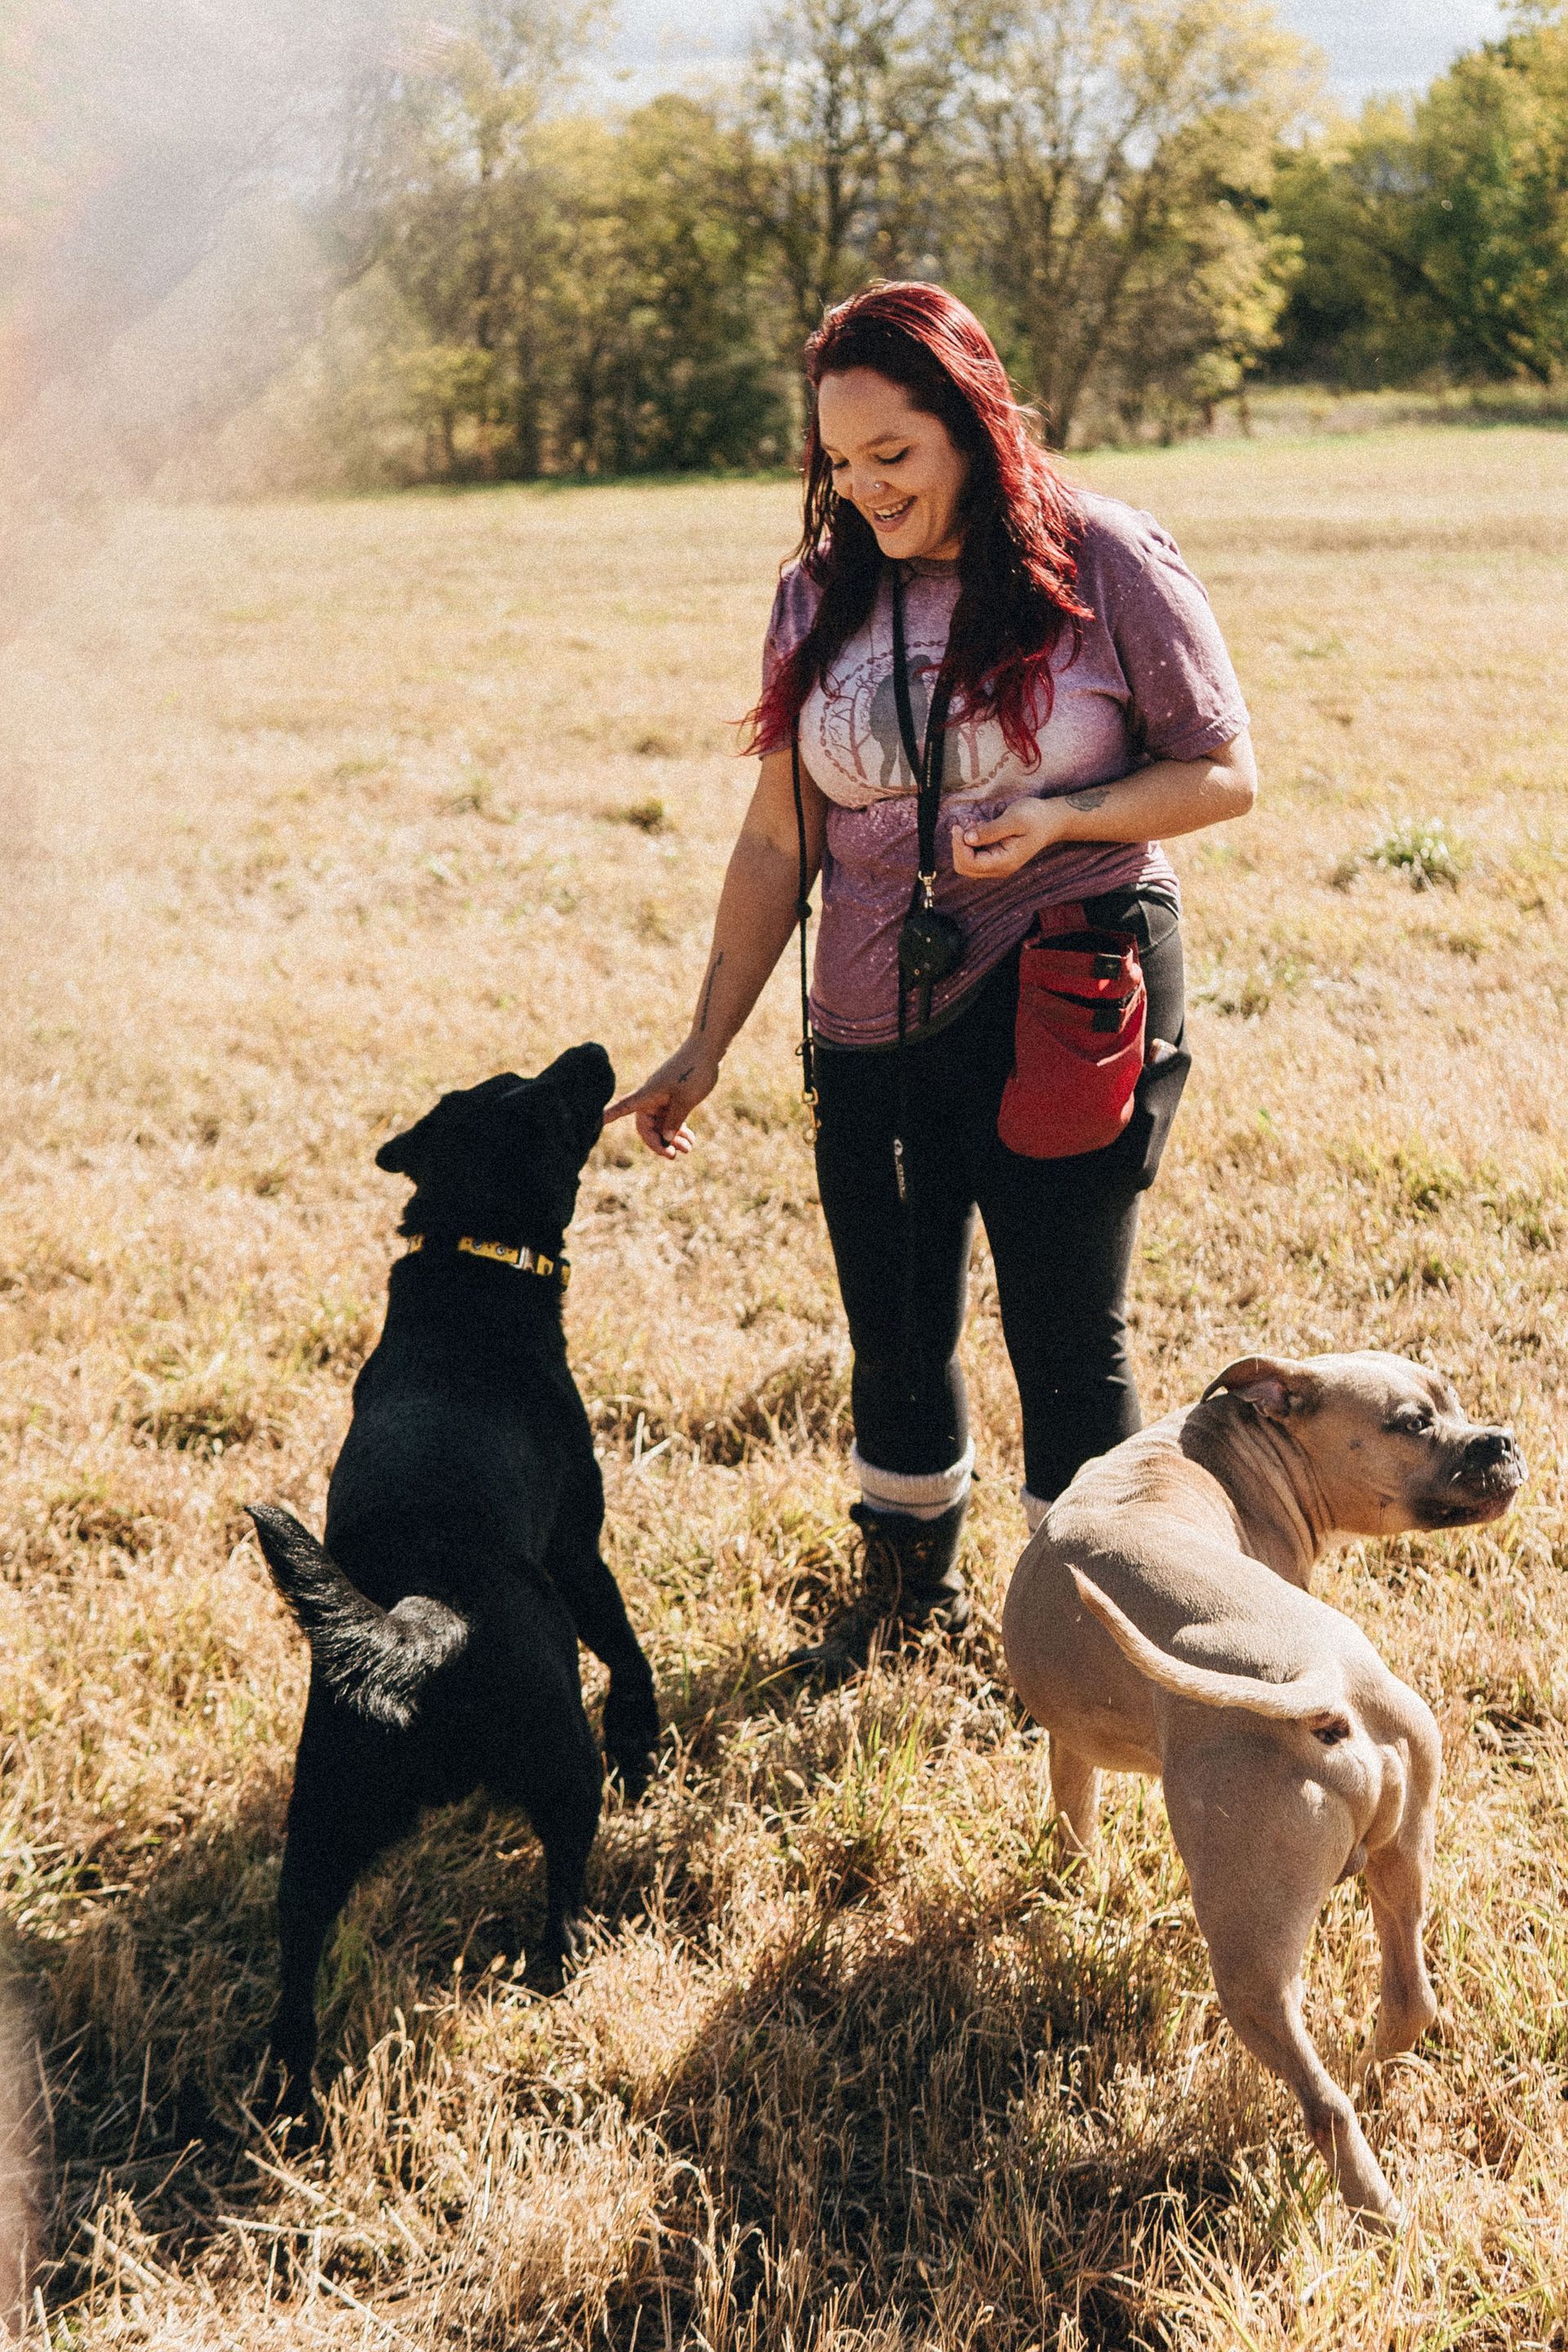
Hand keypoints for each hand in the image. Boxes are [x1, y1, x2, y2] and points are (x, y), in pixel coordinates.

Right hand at [604, 1040, 719, 1158]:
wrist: (707, 1049)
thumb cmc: (694, 1072)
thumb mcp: (685, 1100)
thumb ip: (674, 1121)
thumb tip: (665, 1139)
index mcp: (648, 1095)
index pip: (622, 1108)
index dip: (610, 1116)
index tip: (596, 1122)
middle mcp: (652, 1097)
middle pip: (647, 1126)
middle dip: (659, 1142)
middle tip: (674, 1155)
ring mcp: (663, 1097)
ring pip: (662, 1124)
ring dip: (672, 1138)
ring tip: (688, 1149)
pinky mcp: (674, 1096)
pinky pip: (671, 1117)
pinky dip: (679, 1128)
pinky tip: (690, 1139)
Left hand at [951, 797, 1064, 879]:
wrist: (1050, 821)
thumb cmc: (1035, 817)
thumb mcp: (1014, 819)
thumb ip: (991, 831)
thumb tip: (968, 838)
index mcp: (1004, 862)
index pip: (970, 863)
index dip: (959, 846)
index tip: (959, 826)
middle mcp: (999, 868)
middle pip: (964, 867)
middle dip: (959, 846)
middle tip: (966, 823)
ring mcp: (996, 865)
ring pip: (966, 863)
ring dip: (963, 843)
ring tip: (974, 822)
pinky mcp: (994, 858)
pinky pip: (973, 856)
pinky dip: (970, 842)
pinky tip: (978, 826)